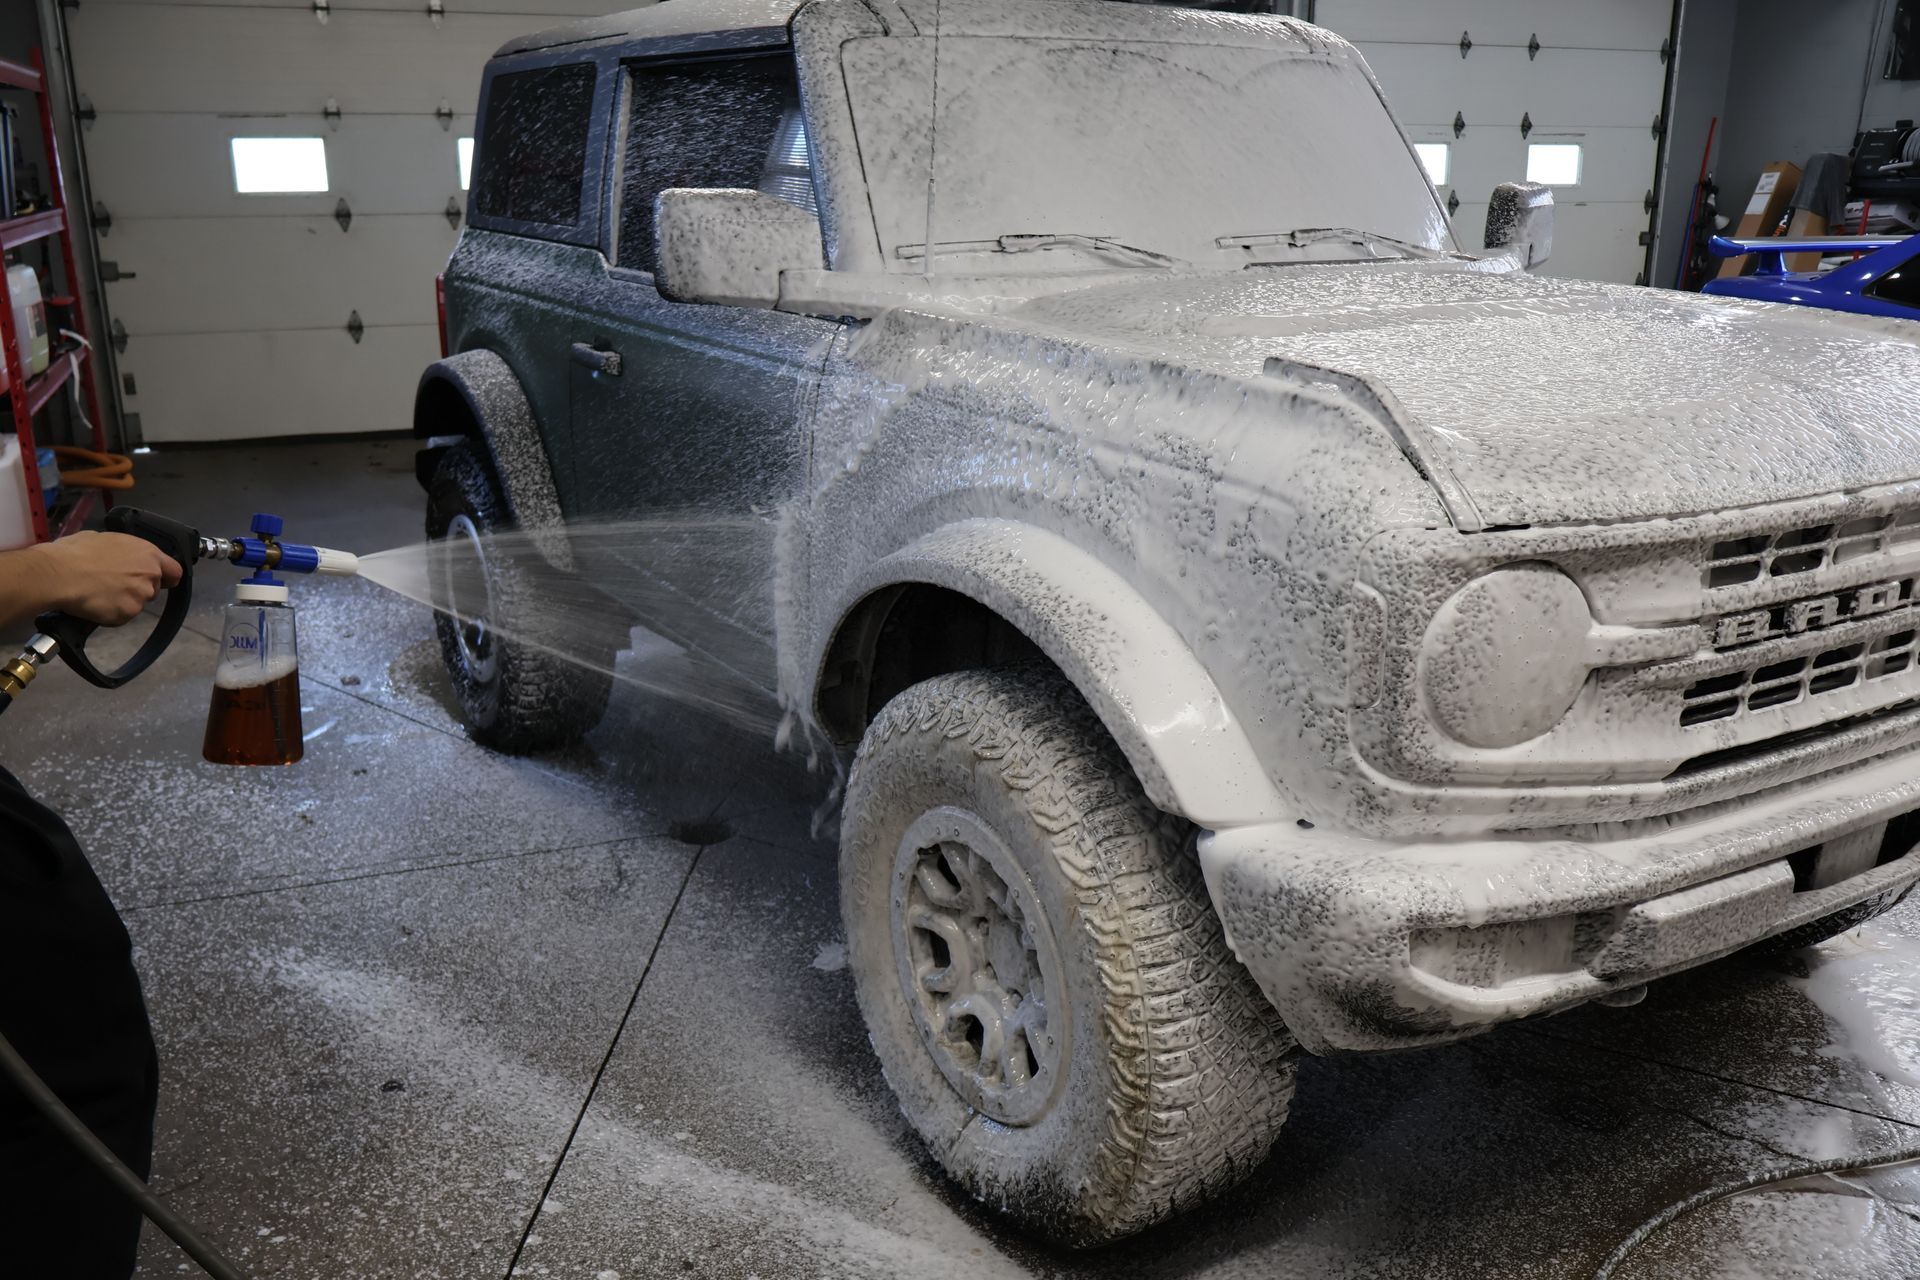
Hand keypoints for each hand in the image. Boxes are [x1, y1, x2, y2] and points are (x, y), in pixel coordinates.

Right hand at [33, 531, 183, 626]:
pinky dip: (110, 614)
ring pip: (137, 603)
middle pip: (153, 588)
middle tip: (113, 586)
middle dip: (137, 589)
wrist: (58, 574)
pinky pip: (122, 617)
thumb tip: (119, 555)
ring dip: (123, 602)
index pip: (175, 571)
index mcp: (147, 553)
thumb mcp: (103, 539)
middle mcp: (150, 575)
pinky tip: (94, 604)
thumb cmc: (75, 552)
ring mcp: (140, 596)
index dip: (167, 577)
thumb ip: (123, 551)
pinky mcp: (127, 614)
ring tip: (99, 594)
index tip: (162, 582)